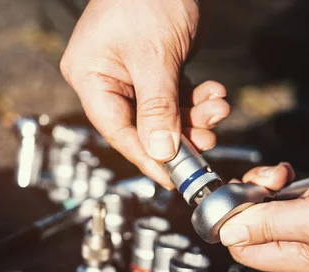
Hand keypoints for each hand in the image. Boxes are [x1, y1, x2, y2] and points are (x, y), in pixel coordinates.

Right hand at [60, 0, 229, 188]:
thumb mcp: (154, 57)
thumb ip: (157, 108)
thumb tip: (161, 152)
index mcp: (90, 75)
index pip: (117, 129)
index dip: (146, 157)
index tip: (172, 178)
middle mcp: (108, 78)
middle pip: (144, 125)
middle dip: (179, 133)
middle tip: (207, 141)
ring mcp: (133, 74)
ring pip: (165, 113)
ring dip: (195, 116)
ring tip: (218, 107)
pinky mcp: (157, 68)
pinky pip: (176, 96)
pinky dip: (197, 100)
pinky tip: (215, 94)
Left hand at [220, 116, 308, 271]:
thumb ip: (266, 226)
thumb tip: (228, 235)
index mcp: (303, 258)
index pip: (247, 253)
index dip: (231, 229)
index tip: (228, 202)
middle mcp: (304, 240)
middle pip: (253, 225)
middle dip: (248, 201)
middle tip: (258, 184)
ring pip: (265, 203)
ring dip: (262, 184)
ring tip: (280, 174)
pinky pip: (281, 188)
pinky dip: (277, 176)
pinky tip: (287, 171)